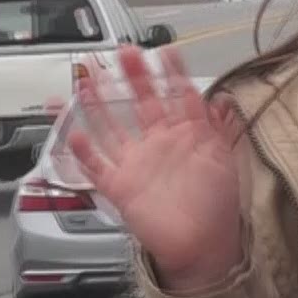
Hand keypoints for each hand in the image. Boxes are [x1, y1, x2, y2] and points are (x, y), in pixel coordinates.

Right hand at [68, 45, 244, 292]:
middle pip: (141, 104)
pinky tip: (74, 133)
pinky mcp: (121, 188)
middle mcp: (158, 146)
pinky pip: (97, 167)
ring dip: (98, 106)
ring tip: (86, 82)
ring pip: (112, 128)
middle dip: (132, 77)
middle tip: (123, 52)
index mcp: (185, 137)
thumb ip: (221, 130)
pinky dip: (84, 152)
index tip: (165, 51)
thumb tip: (223, 101)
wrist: (203, 246)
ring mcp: (137, 165)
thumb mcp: (224, 162)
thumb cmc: (217, 206)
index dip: (171, 74)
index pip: (177, 97)